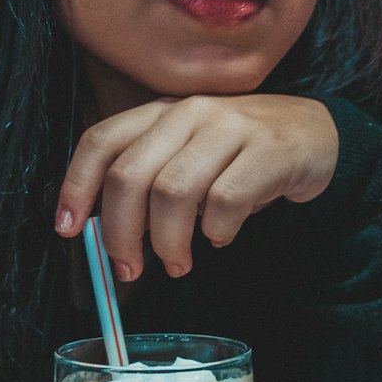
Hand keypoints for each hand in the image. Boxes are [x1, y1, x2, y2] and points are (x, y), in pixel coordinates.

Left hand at [54, 94, 337, 277]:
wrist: (315, 135)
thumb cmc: (236, 156)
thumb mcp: (185, 158)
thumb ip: (146, 184)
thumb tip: (104, 236)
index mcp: (159, 113)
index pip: (101, 141)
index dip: (76, 186)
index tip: (67, 230)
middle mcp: (188, 112)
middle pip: (130, 175)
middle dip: (120, 233)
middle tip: (128, 268)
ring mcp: (229, 127)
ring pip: (173, 193)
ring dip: (168, 242)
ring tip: (178, 263)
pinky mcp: (267, 151)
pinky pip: (225, 203)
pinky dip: (217, 233)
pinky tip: (221, 238)